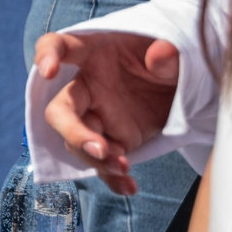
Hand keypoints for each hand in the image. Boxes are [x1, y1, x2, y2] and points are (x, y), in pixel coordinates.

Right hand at [36, 28, 181, 192]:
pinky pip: (102, 163)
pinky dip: (112, 178)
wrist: (185, 85)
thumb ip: (168, 55)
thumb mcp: (174, 52)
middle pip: (61, 110)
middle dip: (73, 132)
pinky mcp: (114, 139)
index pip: (60, 46)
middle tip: (100, 148)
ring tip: (124, 166)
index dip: (47, 54)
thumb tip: (160, 54)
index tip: (48, 69)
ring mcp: (98, 115)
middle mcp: (88, 86)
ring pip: (78, 142)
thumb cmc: (170, 60)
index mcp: (95, 53)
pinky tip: (128, 186)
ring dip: (95, 159)